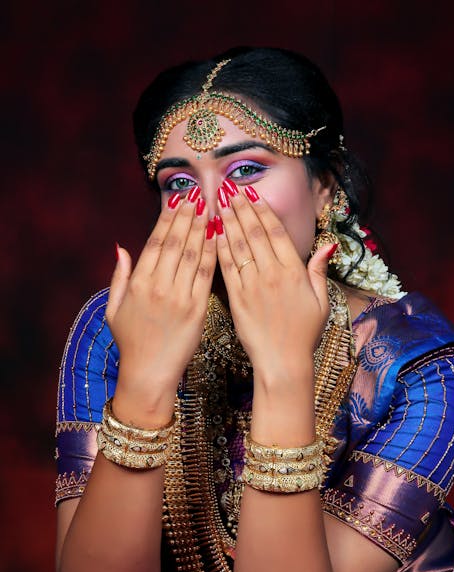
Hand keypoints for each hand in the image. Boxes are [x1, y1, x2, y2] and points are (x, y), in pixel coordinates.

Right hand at [105, 190, 215, 425]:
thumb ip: (118, 277)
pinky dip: (213, 254)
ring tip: (211, 209)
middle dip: (188, 216)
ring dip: (203, 229)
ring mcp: (179, 298)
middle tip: (199, 196)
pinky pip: (206, 276)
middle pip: (176, 243)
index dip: (168, 219)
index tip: (178, 201)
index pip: (156, 242)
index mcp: (138, 283)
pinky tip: (219, 238)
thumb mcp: (113, 309)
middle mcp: (158, 286)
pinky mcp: (197, 310)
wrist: (149, 374)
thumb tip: (121, 248)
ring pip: (193, 255)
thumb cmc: (131, 342)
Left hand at [215, 183, 333, 379]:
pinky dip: (219, 248)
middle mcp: (272, 274)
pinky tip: (212, 234)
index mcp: (294, 272)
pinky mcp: (237, 299)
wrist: (283, 361)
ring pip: (238, 246)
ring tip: (219, 203)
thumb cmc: (304, 334)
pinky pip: (226, 268)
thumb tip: (328, 244)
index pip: (276, 233)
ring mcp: (253, 286)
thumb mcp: (321, 301)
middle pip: (255, 233)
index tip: (253, 196)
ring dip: (228, 222)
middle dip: (242, 209)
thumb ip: (319, 270)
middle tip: (230, 190)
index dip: (263, 211)